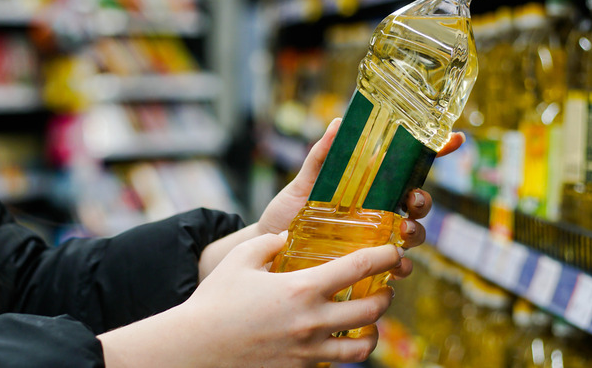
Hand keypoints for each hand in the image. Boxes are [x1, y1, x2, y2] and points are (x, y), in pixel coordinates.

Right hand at [99, 233, 403, 367]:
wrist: (196, 350)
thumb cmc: (216, 301)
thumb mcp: (241, 259)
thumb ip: (270, 242)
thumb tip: (288, 236)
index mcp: (302, 288)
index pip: (360, 268)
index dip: (385, 256)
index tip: (395, 251)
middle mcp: (313, 322)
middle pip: (373, 310)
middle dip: (386, 295)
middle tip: (383, 286)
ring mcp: (310, 351)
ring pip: (364, 346)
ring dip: (374, 329)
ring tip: (368, 319)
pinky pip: (337, 364)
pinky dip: (347, 352)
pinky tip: (338, 339)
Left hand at [257, 119, 464, 275]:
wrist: (266, 251)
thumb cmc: (286, 215)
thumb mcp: (302, 184)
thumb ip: (321, 157)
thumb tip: (337, 123)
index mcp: (368, 186)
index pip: (407, 167)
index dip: (435, 151)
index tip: (455, 138)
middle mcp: (378, 212)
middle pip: (417, 202)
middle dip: (424, 200)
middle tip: (413, 200)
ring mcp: (375, 239)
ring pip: (412, 234)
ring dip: (416, 232)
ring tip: (403, 232)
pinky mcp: (366, 265)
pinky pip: (395, 267)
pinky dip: (402, 267)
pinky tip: (397, 266)